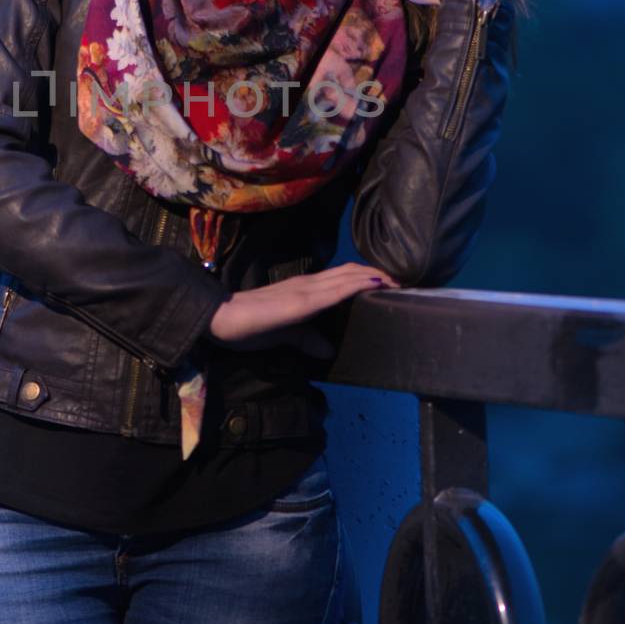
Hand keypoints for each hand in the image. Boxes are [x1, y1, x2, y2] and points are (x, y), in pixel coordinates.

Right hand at [207, 262, 400, 360]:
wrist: (221, 319)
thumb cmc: (247, 326)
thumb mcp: (283, 335)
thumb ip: (305, 339)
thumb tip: (327, 351)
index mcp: (304, 290)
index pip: (342, 278)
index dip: (366, 277)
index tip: (390, 283)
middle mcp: (308, 284)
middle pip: (351, 272)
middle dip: (378, 274)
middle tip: (403, 280)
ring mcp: (306, 290)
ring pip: (348, 276)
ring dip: (375, 276)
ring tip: (398, 279)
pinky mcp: (302, 302)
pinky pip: (336, 290)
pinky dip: (358, 285)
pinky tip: (376, 284)